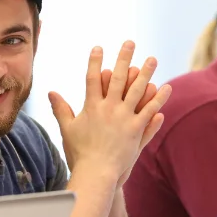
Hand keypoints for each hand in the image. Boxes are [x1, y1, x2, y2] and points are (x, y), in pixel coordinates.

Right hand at [49, 42, 171, 185]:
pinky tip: (166, 87)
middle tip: (130, 42)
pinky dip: (159, 99)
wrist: (95, 173)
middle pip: (117, 78)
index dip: (95, 61)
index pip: (92, 78)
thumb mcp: (67, 129)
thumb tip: (51, 92)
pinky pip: (150, 110)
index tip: (98, 47)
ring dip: (146, 73)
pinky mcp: (136, 130)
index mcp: (91, 107)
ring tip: (152, 59)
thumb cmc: (79, 153)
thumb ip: (61, 108)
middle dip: (124, 58)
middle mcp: (109, 109)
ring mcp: (125, 119)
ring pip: (138, 91)